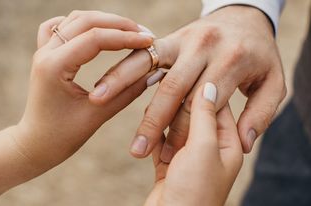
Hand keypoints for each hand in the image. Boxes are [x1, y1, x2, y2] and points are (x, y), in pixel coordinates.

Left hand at [14, 11, 153, 169]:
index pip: (95, 38)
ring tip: (127, 31)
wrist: (35, 144)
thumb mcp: (98, 115)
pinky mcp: (45, 55)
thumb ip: (127, 92)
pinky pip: (59, 27)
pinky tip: (94, 31)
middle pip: (85, 21)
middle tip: (143, 33)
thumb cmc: (62, 137)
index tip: (149, 41)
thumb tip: (153, 73)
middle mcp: (45, 53)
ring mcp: (43, 51)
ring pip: (74, 19)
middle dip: (118, 23)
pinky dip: (79, 24)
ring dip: (103, 21)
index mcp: (54, 67)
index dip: (126, 37)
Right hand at [88, 6, 285, 158]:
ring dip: (122, 83)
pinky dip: (122, 69)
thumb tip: (245, 141)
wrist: (244, 16)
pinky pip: (141, 55)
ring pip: (149, 64)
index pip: (203, 104)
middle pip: (174, 88)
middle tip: (136, 149)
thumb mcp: (274, 84)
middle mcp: (205, 46)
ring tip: (98, 100)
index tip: (171, 157)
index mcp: (232, 59)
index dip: (186, 133)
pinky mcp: (168, 38)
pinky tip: (105, 84)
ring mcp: (183, 39)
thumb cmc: (260, 56)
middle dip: (154, 122)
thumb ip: (261, 114)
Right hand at [144, 83, 242, 205]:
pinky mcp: (169, 164)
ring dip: (162, 117)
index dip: (202, 87)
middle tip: (162, 81)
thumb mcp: (205, 149)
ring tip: (151, 101)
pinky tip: (145, 122)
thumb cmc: (195, 190)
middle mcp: (210, 147)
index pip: (218, 105)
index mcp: (228, 142)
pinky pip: (161, 140)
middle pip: (194, 114)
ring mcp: (189, 156)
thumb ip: (206, 117)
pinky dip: (153, 132)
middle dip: (178, 102)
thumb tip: (208, 86)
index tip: (185, 68)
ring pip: (175, 125)